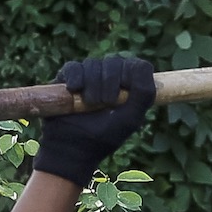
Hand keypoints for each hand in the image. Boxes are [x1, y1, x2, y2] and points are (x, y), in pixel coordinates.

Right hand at [31, 54, 153, 182]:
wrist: (72, 149)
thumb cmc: (104, 137)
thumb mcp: (130, 119)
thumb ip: (144, 94)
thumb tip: (143, 66)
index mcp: (129, 86)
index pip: (137, 66)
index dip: (131, 77)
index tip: (123, 96)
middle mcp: (110, 77)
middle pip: (115, 62)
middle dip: (110, 84)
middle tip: (104, 105)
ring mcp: (88, 76)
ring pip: (93, 64)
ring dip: (92, 85)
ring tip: (89, 104)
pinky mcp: (68, 78)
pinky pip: (74, 67)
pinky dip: (76, 77)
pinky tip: (75, 90)